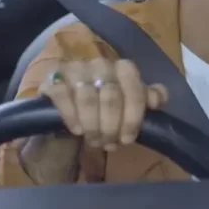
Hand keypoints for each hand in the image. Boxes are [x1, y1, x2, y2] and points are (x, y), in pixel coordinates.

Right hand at [39, 58, 167, 151]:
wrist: (71, 107)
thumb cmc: (107, 107)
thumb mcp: (131, 104)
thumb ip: (148, 98)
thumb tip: (155, 101)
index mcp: (123, 68)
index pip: (134, 88)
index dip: (133, 116)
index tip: (128, 138)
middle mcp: (101, 64)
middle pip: (111, 96)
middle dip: (111, 126)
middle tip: (109, 144)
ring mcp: (76, 69)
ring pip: (88, 98)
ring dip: (93, 125)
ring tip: (94, 141)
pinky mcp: (53, 78)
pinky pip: (62, 95)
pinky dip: (71, 116)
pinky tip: (77, 130)